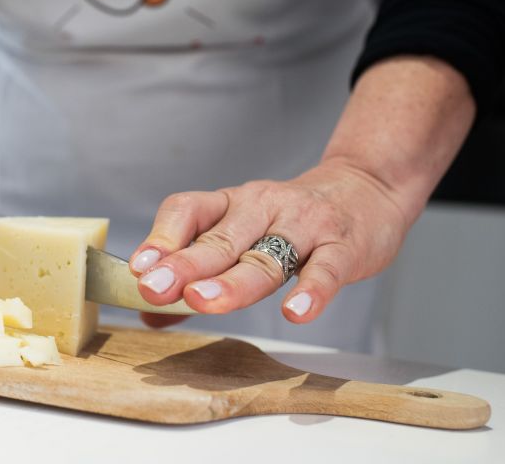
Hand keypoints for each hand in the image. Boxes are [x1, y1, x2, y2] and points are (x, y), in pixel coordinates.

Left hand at [129, 160, 409, 324]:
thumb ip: (197, 274)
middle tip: (154, 289)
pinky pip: (325, 268)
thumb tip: (148, 316)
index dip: (161, 238)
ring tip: (203, 302)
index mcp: (231, 204)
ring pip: (265, 256)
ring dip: (232, 281)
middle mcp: (262, 208)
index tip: (138, 268)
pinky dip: (311, 291)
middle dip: (184, 265)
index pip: (188, 209)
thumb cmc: (292, 220)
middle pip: (219, 240)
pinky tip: (294, 313)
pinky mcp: (343, 246)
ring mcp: (304, 226)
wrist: (366, 189)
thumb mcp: (241, 234)